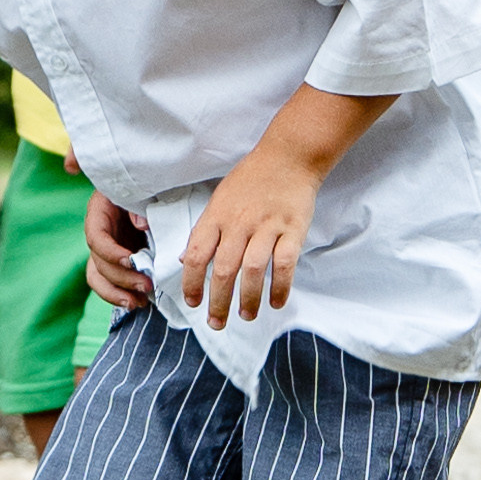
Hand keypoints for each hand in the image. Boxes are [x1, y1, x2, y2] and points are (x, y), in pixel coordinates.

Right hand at [84, 188, 152, 311]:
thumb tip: (141, 225)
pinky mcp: (113, 263)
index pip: (96, 236)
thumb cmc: (149, 190)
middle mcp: (98, 233)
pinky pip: (108, 284)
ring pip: (98, 277)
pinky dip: (120, 296)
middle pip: (99, 262)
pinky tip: (138, 302)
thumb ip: (139, 206)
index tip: (131, 260)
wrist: (156, 195)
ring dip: (116, 293)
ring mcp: (104, 250)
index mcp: (100, 212)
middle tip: (147, 285)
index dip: (110, 252)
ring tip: (138, 303)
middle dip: (122, 277)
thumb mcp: (144, 192)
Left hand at [180, 144, 323, 329]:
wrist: (288, 157)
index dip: (192, 283)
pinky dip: (281, 286)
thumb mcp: (219, 199)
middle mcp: (239, 222)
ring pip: (253, 270)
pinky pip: (285, 263)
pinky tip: (276, 302)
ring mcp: (267, 226)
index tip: (193, 303)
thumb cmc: (251, 179)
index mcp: (217, 216)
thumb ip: (205, 231)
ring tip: (246, 316)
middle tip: (217, 322)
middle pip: (224, 269)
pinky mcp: (292, 229)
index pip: (198, 255)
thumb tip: (187, 259)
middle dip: (218, 301)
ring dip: (248, 298)